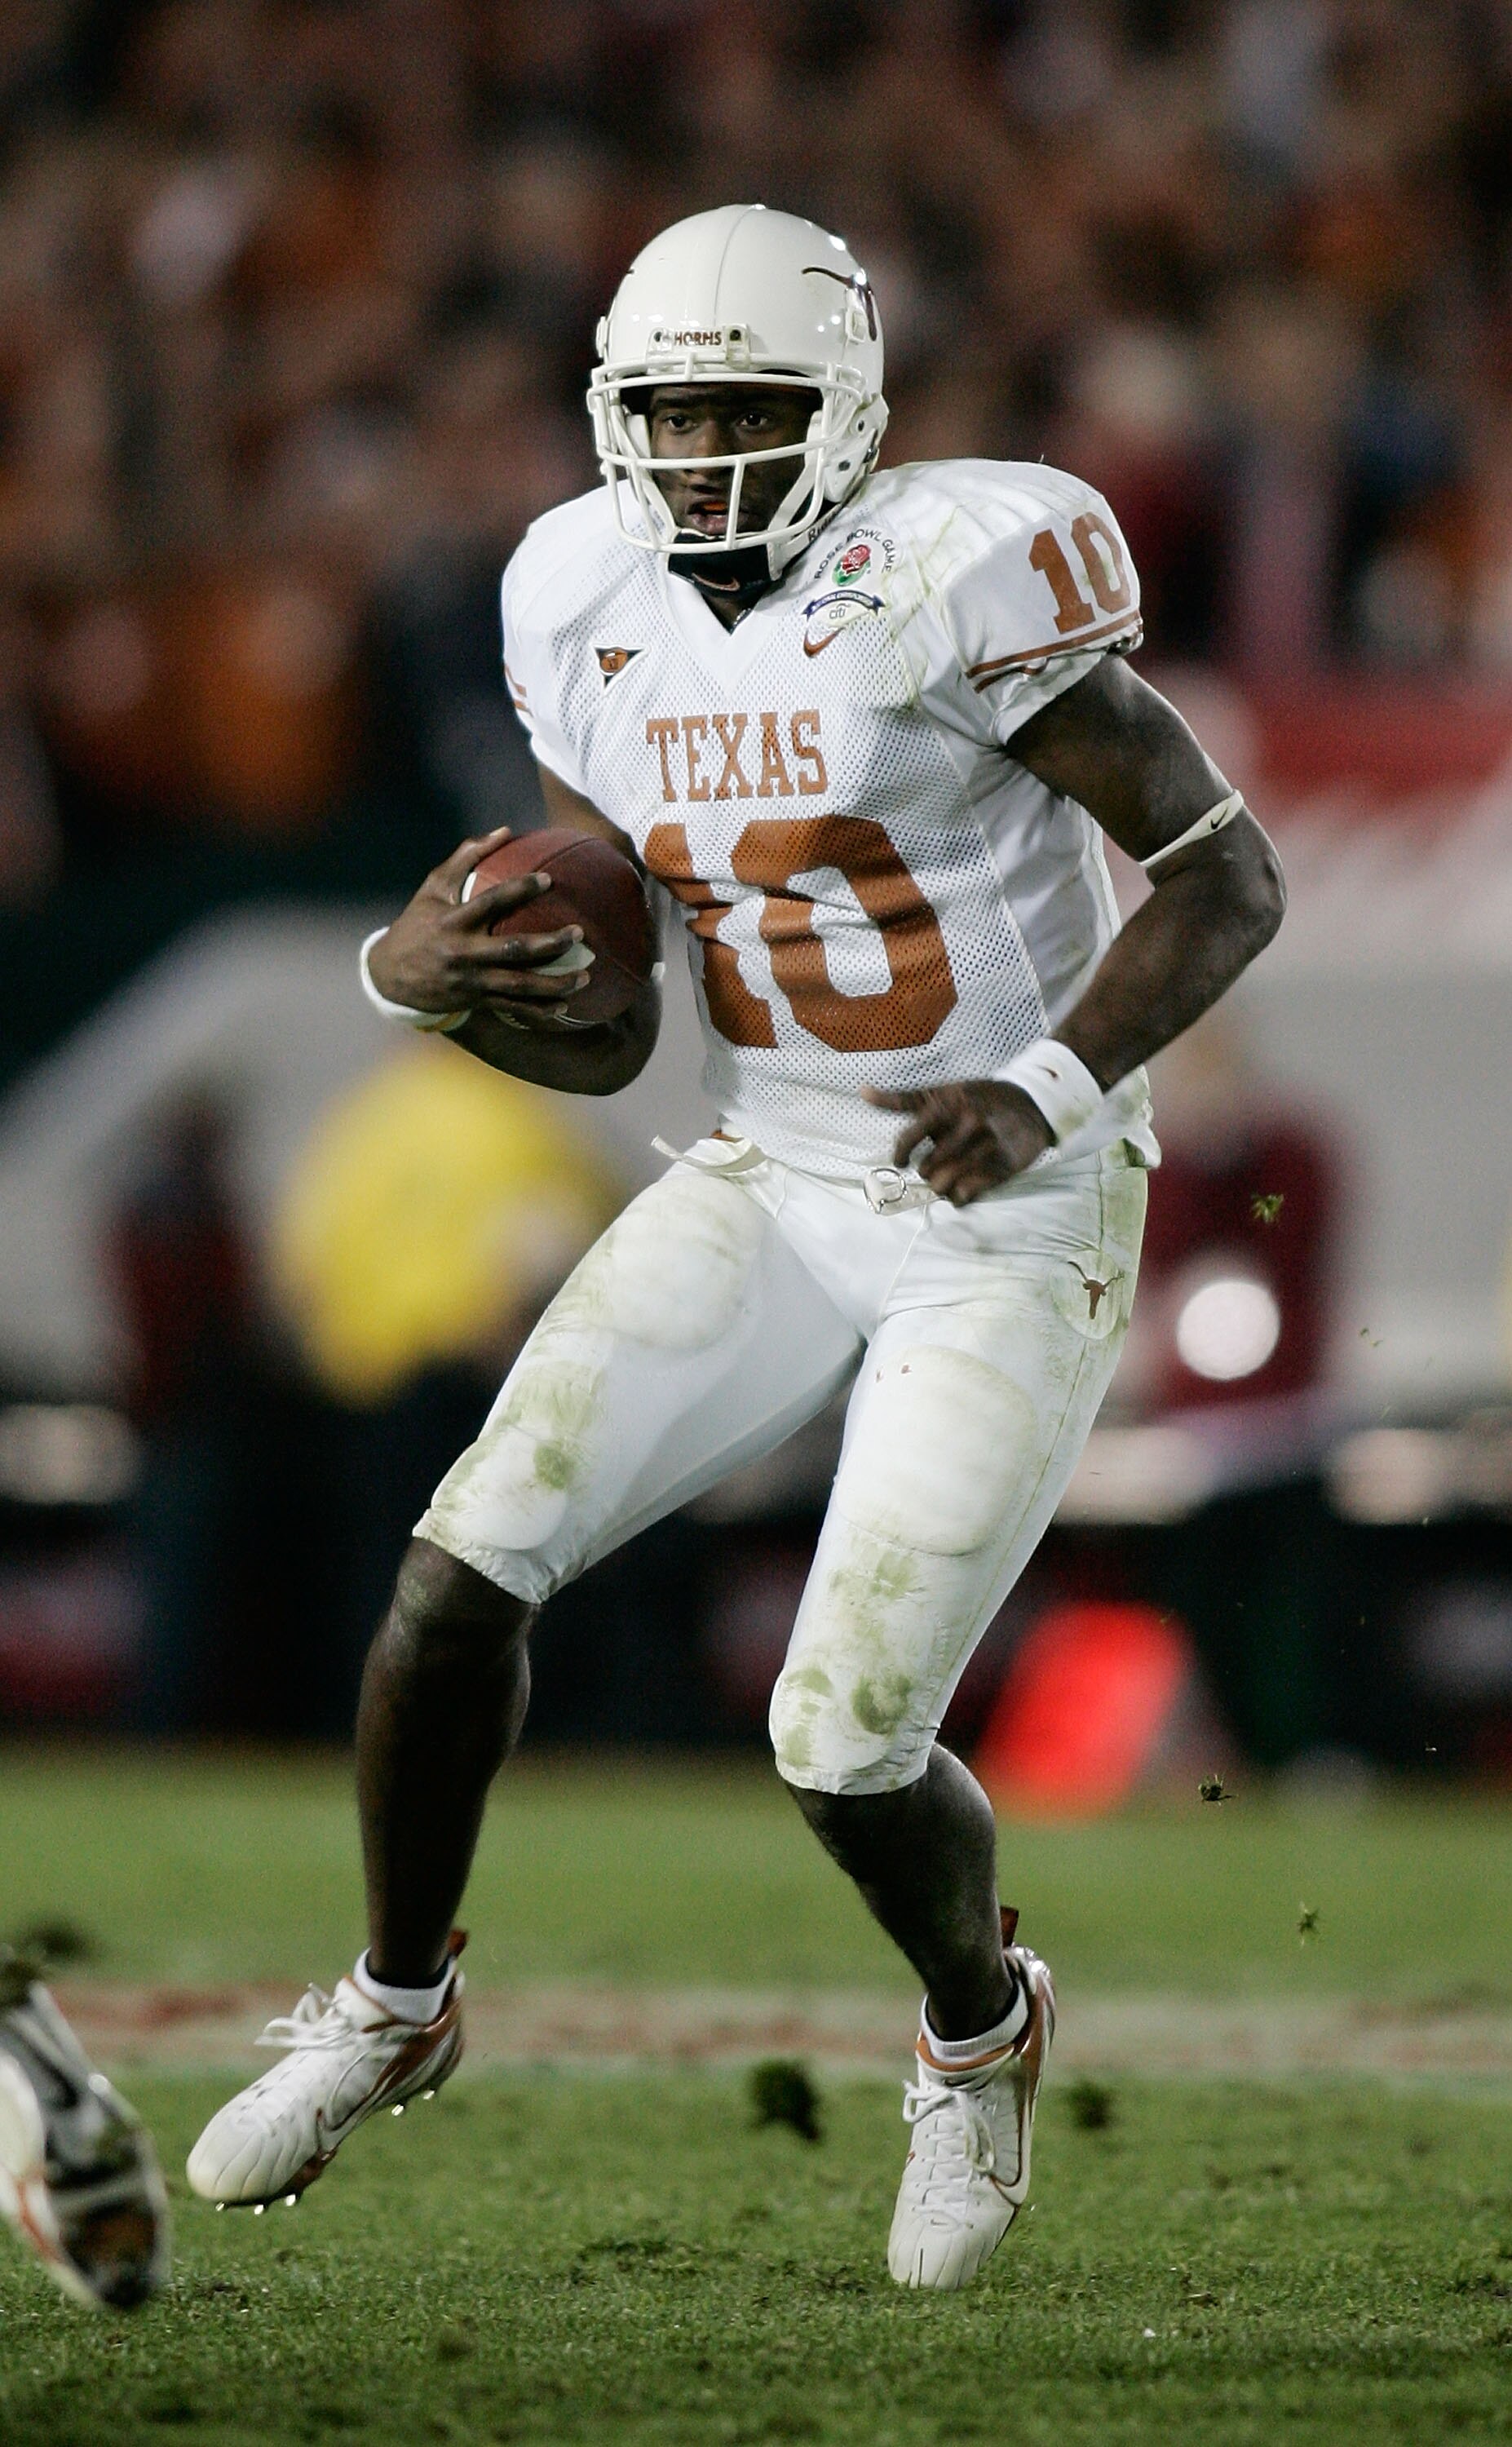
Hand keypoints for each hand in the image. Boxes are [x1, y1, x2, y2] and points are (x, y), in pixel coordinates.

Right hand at [368, 829, 592, 1026]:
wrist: (389, 975)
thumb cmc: (417, 923)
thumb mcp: (433, 887)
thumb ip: (466, 857)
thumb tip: (505, 831)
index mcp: (454, 921)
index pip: (491, 902)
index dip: (520, 890)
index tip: (549, 879)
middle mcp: (464, 952)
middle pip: (513, 950)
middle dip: (549, 944)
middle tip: (578, 934)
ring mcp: (471, 981)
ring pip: (518, 985)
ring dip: (553, 984)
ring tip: (584, 977)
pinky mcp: (475, 1001)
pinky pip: (511, 1009)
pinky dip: (537, 1011)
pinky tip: (564, 1008)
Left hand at [862, 1079, 1052, 1205]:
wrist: (1031, 1102)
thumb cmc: (977, 1098)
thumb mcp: (942, 1091)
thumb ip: (901, 1098)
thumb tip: (862, 1091)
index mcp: (947, 1105)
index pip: (909, 1137)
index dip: (901, 1154)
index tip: (902, 1161)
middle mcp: (967, 1125)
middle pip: (928, 1169)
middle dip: (927, 1172)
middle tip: (934, 1168)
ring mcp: (987, 1147)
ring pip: (946, 1185)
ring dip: (943, 1187)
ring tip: (948, 1179)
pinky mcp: (1003, 1167)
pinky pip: (968, 1195)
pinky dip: (960, 1196)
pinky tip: (964, 1186)